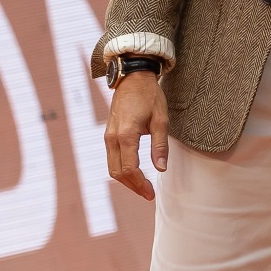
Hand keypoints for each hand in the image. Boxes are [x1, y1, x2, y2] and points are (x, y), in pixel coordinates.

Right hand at [104, 68, 168, 199]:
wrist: (132, 77)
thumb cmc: (149, 96)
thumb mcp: (161, 120)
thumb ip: (160, 145)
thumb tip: (161, 169)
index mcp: (126, 135)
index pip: (129, 169)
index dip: (140, 185)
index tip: (150, 193)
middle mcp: (113, 137)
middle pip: (118, 173)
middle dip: (133, 186)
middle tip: (148, 194)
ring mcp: (108, 136)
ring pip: (112, 167)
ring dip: (126, 180)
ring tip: (142, 187)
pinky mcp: (109, 134)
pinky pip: (112, 158)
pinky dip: (122, 170)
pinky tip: (135, 173)